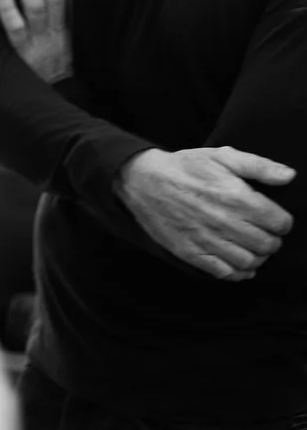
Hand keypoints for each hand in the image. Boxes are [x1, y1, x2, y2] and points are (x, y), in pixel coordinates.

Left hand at [0, 0, 73, 82]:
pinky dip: (8, 10)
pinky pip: (15, 31)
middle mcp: (58, 38)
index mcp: (74, 35)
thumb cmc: (61, 82)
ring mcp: (39, 46)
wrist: (56, 110)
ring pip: (36, 9)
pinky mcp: (22, 58)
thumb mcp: (73, 54)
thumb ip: (69, 29)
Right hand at [117, 146, 296, 280]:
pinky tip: (240, 264)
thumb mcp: (222, 156)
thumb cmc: (184, 167)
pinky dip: (238, 273)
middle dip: (272, 240)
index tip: (274, 218)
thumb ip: (259, 166)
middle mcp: (224, 222)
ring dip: (257, 257)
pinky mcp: (190, 252)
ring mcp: (206, 240)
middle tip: (264, 233)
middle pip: (268, 245)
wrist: (141, 180)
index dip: (282, 221)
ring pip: (249, 261)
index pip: (280, 223)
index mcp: (237, 198)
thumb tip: (289, 176)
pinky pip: (224, 273)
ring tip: (252, 247)